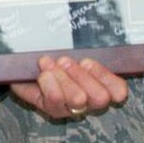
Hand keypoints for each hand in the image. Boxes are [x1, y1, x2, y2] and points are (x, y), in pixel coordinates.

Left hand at [11, 55, 128, 120]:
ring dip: (64, 78)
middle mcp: (90, 100)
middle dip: (82, 76)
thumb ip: (83, 47)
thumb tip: (95, 31)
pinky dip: (49, 84)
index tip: (87, 61)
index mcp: (101, 83)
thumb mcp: (71, 48)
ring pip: (79, 100)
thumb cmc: (54, 55)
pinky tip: (43, 74)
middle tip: (65, 61)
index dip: (107, 78)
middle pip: (100, 97)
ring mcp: (73, 108)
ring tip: (51, 64)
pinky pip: (56, 102)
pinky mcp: (53, 111)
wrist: (25, 65)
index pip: (118, 90)